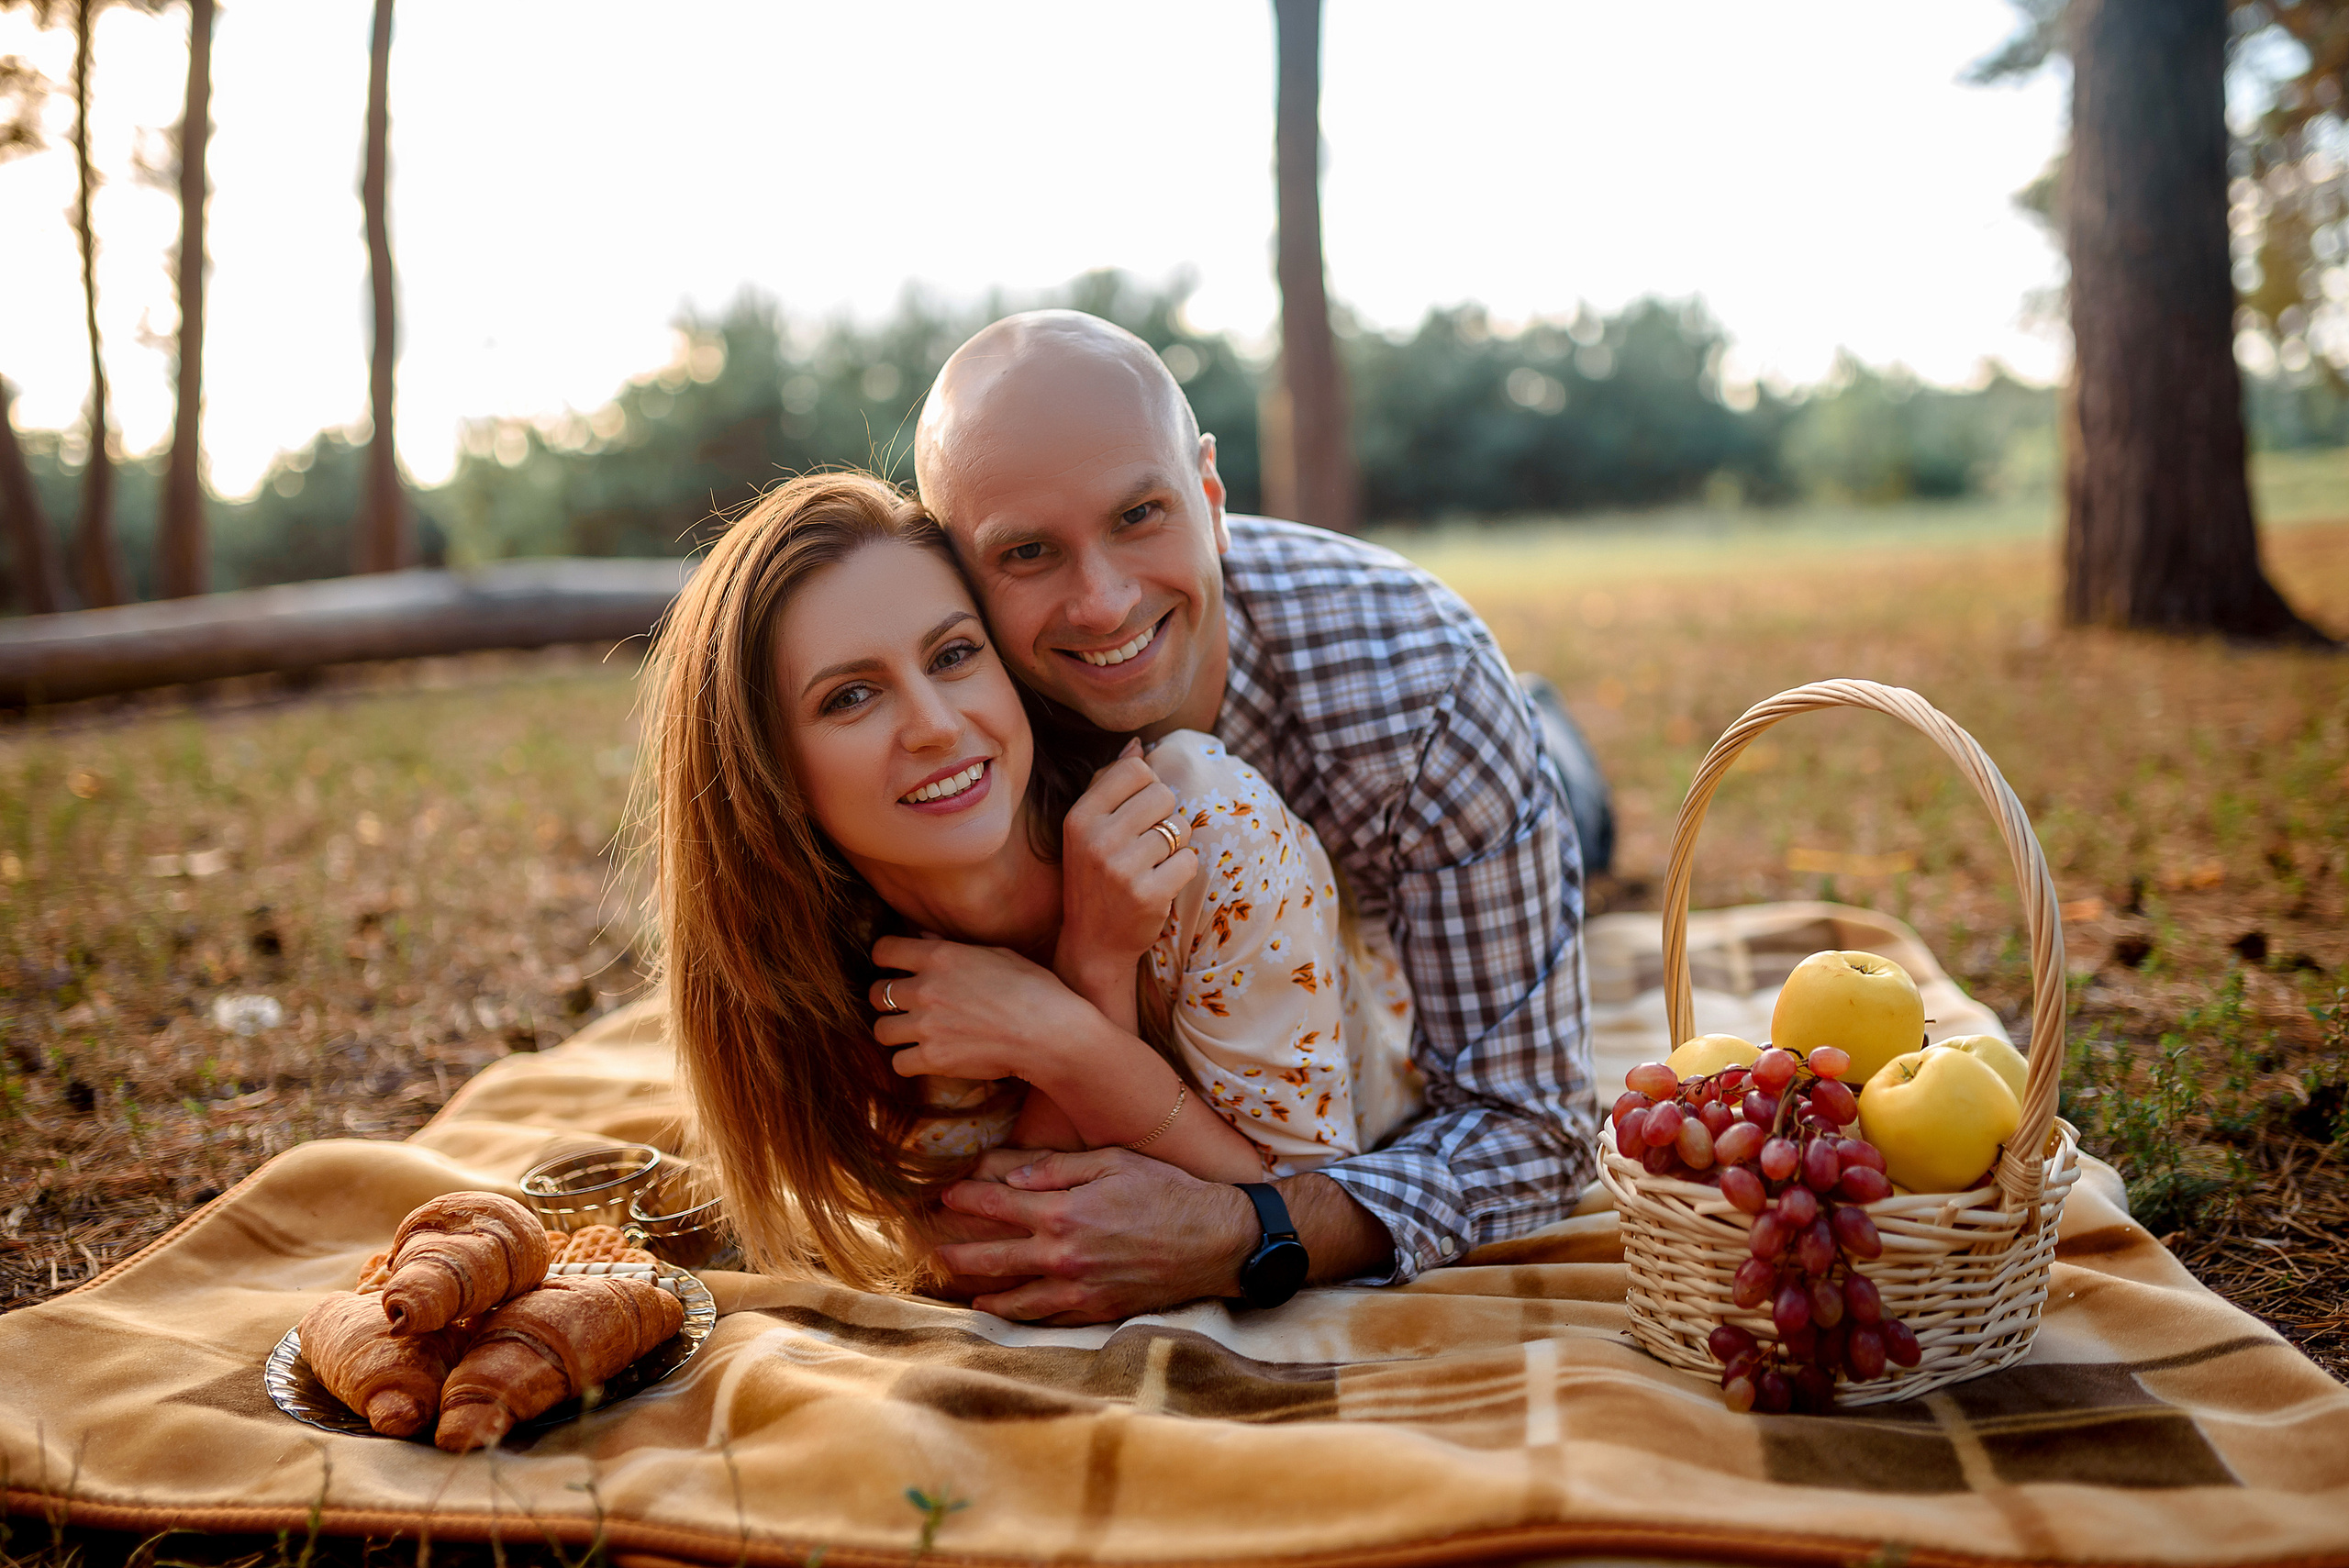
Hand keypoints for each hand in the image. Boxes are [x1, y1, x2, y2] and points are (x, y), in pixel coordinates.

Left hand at [870, 935, 1100, 1084]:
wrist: (1051, 1034)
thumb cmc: (1034, 989)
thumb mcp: (997, 954)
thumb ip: (953, 947)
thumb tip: (924, 938)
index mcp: (941, 957)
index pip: (884, 951)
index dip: (885, 958)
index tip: (892, 967)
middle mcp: (927, 989)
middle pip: (877, 994)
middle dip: (886, 998)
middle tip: (902, 1005)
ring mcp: (927, 1026)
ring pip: (881, 1030)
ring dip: (894, 1031)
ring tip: (912, 1033)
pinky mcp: (934, 1059)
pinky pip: (898, 1063)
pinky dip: (908, 1062)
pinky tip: (925, 1056)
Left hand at [934, 1147, 1257, 1322]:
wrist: (1215, 1240)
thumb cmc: (1167, 1191)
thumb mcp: (1113, 1161)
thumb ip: (1056, 1167)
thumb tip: (1010, 1176)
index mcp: (1064, 1211)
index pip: (998, 1204)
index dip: (966, 1198)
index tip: (946, 1195)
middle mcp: (1064, 1255)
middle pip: (993, 1257)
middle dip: (958, 1252)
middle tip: (934, 1250)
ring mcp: (1078, 1289)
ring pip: (1013, 1297)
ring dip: (981, 1291)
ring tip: (958, 1287)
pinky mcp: (1096, 1311)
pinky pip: (1046, 1318)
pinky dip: (1019, 1315)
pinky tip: (1002, 1311)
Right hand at [1054, 740, 1198, 1004]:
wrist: (1094, 943)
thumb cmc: (1094, 878)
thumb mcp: (1087, 830)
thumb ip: (1109, 784)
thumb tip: (1137, 745)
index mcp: (1080, 817)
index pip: (1136, 771)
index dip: (1148, 789)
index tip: (1138, 814)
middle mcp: (1096, 839)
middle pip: (1164, 795)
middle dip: (1166, 818)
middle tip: (1147, 845)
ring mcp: (1122, 868)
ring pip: (1180, 828)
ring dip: (1175, 847)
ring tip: (1152, 866)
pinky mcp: (1148, 894)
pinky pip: (1189, 861)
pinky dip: (1183, 872)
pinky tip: (1161, 884)